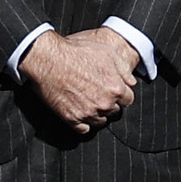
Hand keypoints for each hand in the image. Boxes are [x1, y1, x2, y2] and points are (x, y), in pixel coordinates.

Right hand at [21, 28, 139, 133]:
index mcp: (116, 88)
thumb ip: (124, 69)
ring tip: (88, 102)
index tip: (112, 90)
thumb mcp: (107, 52)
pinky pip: (84, 129)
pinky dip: (83, 123)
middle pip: (114, 111)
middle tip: (98, 93)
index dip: (120, 94)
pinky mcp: (72, 119)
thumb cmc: (77, 52)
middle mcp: (104, 104)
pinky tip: (80, 112)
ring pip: (100, 121)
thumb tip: (131, 82)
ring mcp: (88, 113)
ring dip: (97, 114)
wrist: (49, 59)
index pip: (128, 100)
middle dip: (109, 103)